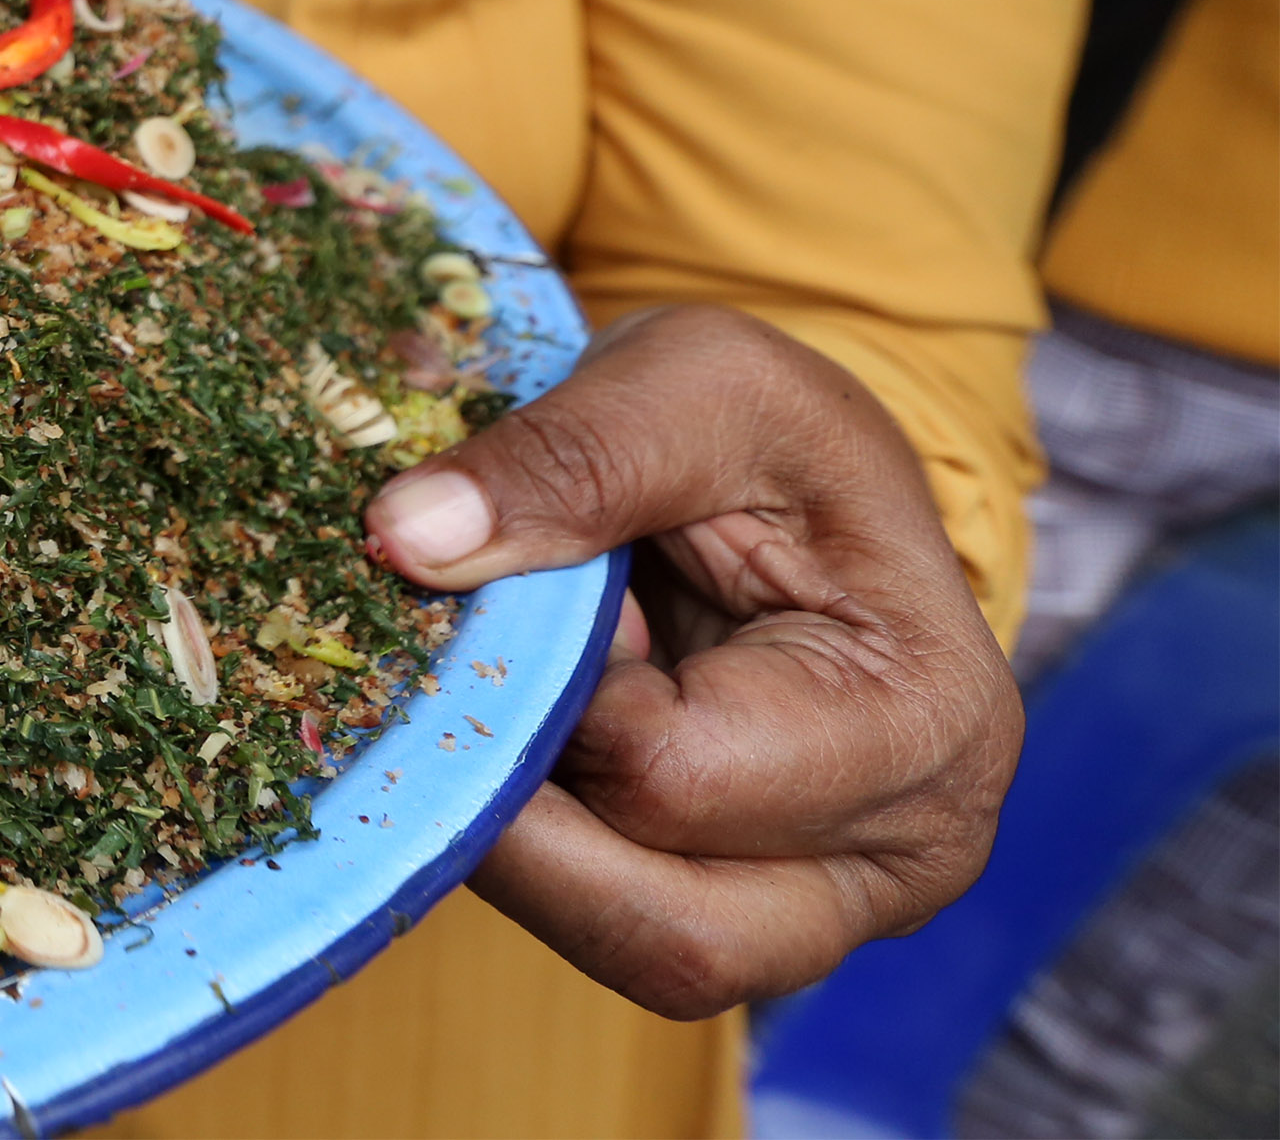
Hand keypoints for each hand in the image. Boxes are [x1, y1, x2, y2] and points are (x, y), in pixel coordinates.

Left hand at [363, 304, 1019, 1018]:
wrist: (795, 477)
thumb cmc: (772, 429)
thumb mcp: (690, 382)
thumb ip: (564, 456)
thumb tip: (405, 538)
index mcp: (923, 721)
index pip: (671, 779)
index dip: (551, 694)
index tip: (533, 596)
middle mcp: (905, 854)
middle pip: (660, 927)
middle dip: (520, 815)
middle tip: (456, 688)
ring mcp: (831, 903)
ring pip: (625, 948)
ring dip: (521, 836)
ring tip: (504, 700)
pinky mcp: (753, 913)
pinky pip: (613, 926)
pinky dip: (533, 844)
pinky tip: (515, 739)